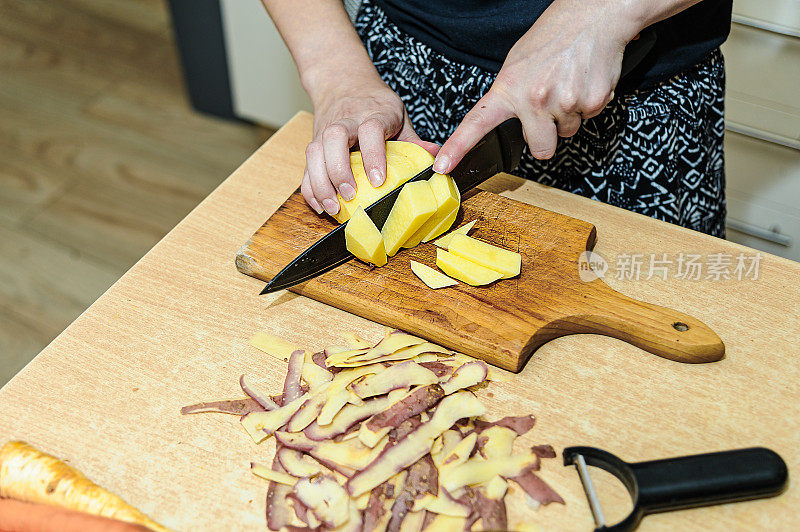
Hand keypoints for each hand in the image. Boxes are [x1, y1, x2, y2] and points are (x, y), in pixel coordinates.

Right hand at [303, 79, 438, 215]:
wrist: (342, 82)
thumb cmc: (375, 104)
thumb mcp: (399, 115)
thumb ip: (413, 139)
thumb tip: (435, 157)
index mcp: (372, 113)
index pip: (370, 130)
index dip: (373, 155)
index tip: (378, 180)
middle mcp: (345, 121)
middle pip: (334, 138)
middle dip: (339, 170)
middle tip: (350, 195)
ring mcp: (325, 132)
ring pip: (314, 152)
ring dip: (320, 182)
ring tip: (333, 207)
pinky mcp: (314, 144)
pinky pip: (306, 167)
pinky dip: (310, 188)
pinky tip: (321, 205)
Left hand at [433, 0, 637, 173]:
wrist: (591, 16)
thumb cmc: (553, 37)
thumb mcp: (517, 64)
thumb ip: (511, 97)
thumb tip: (513, 121)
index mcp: (508, 88)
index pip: (476, 123)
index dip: (457, 148)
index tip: (444, 166)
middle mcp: (533, 98)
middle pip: (541, 149)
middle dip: (546, 136)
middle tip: (549, 107)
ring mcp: (563, 102)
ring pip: (566, 133)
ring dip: (567, 115)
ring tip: (567, 85)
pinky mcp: (591, 102)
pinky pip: (587, 118)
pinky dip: (587, 104)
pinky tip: (581, 81)